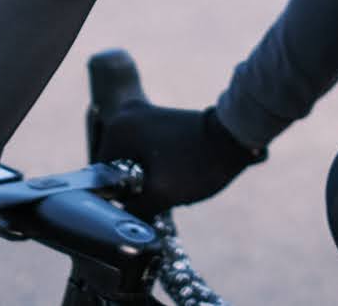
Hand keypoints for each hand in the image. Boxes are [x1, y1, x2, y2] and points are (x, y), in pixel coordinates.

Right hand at [93, 103, 265, 213]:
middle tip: (157, 194)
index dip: (118, 197)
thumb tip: (120, 222)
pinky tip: (175, 174)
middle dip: (134, 186)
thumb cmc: (196, 164)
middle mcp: (126, 114)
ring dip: (147, 178)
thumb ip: (132, 210)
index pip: (101, 175)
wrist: (236, 138)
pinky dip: (157, 166)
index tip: (141, 204)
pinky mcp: (161, 118)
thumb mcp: (159, 195)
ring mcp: (145, 113)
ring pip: (134, 161)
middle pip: (117, 167)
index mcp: (118, 128)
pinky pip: (147, 151)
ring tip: (169, 184)